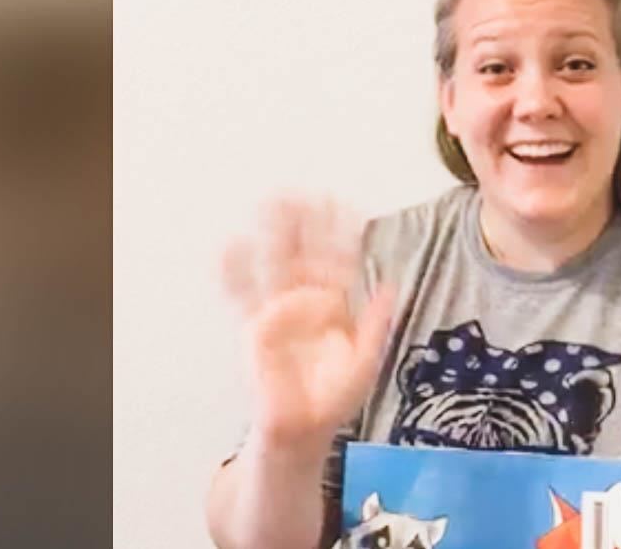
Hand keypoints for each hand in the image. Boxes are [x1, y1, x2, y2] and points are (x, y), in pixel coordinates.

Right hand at [222, 197, 393, 453]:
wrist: (305, 429)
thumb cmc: (333, 397)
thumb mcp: (365, 361)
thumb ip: (376, 325)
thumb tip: (391, 287)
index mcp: (336, 303)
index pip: (339, 260)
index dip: (341, 235)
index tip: (345, 207)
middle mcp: (306, 300)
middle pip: (304, 253)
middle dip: (303, 223)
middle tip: (301, 191)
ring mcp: (279, 310)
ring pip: (275, 264)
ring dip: (272, 236)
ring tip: (268, 204)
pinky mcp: (255, 329)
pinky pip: (244, 298)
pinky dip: (234, 274)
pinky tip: (229, 247)